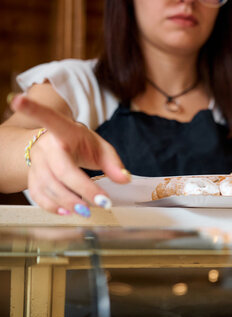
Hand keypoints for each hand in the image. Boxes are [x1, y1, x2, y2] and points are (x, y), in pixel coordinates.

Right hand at [11, 95, 130, 216]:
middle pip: (59, 169)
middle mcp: (46, 145)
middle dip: (79, 188)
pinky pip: (38, 194)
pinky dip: (52, 206)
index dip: (33, 109)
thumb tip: (125, 179)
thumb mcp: (100, 147)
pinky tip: (67, 212)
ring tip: (87, 211)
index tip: (18, 100)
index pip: (49, 119)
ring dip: (67, 201)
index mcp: (63, 130)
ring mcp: (36, 163)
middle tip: (100, 203)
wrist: (58, 148)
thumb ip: (114, 162)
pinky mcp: (33, 178)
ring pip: (47, 185)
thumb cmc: (81, 144)